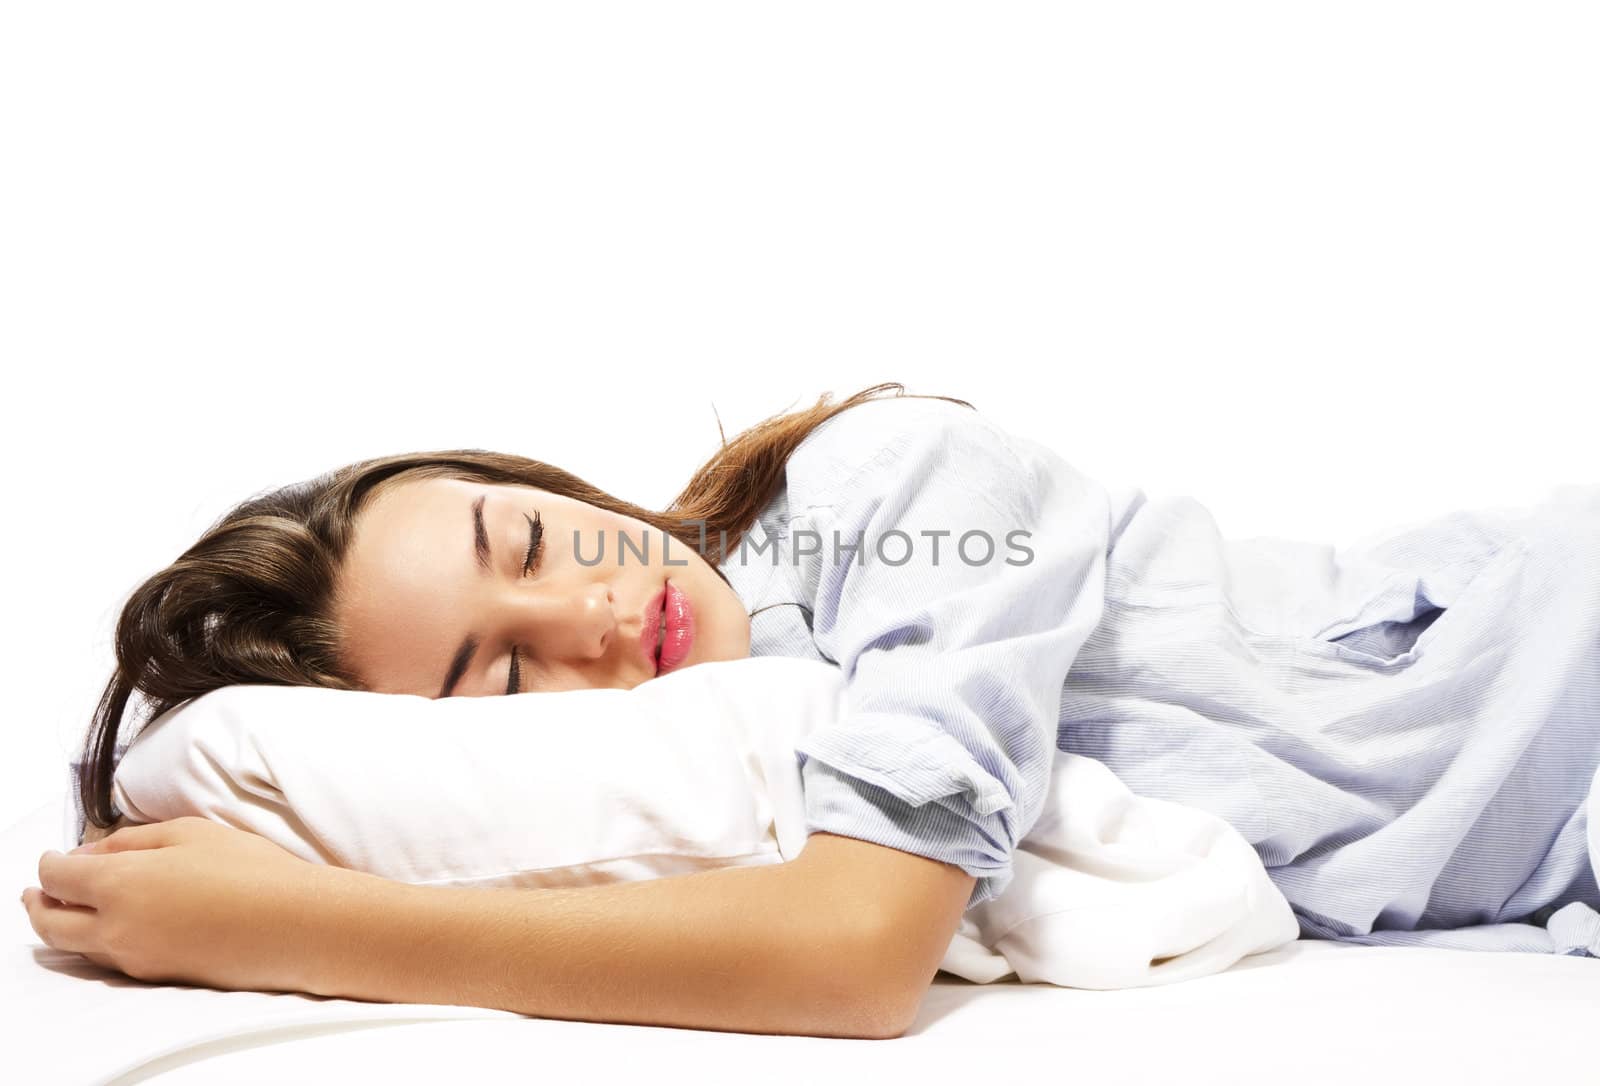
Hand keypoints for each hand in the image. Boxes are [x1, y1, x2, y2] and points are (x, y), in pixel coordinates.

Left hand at [21, 816, 328, 991]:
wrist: (292, 924)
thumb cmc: (249, 870)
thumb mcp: (189, 832)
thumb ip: (131, 841)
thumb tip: (91, 852)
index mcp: (119, 883)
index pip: (58, 876)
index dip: (48, 863)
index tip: (51, 857)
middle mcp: (116, 927)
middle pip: (50, 921)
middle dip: (37, 903)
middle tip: (34, 891)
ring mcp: (134, 956)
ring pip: (75, 945)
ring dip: (61, 924)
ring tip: (65, 908)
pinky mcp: (156, 974)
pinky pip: (108, 957)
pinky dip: (93, 939)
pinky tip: (111, 924)